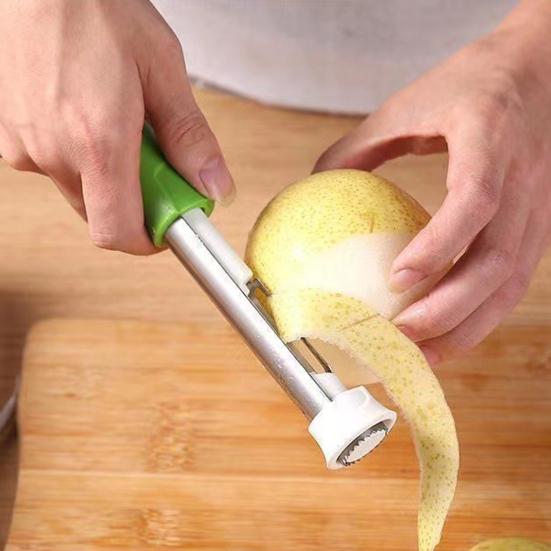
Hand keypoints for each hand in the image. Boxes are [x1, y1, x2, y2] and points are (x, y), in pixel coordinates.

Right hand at [0, 0, 233, 254]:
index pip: (118, 232)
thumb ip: (189, 137)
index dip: (149, 239)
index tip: (171, 222)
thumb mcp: (161, 69)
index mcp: (97, 142)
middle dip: (135, 198)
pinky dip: (79, 154)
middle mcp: (52, 153)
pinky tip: (87, 114)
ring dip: (107, 173)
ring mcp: (23, 145)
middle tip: (152, 156)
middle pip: (103, 214)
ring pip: (80, 190)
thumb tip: (214, 186)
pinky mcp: (6, 134)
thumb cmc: (93, 7)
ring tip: (117, 122)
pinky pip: (55, 166)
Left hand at [314, 1, 550, 363]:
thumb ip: (358, 146)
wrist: (540, 66)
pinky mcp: (538, 225)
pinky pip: (513, 281)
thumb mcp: (407, 105)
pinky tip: (449, 334)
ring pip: (511, 282)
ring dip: (468, 326)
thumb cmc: (472, 82)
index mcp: (490, 138)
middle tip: (401, 336)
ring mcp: (539, 206)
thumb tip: (314, 186)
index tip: (399, 278)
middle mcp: (526, 178)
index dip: (441, 243)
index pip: (476, 199)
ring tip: (423, 356)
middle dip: (451, 309)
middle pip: (498, 260)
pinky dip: (481, 315)